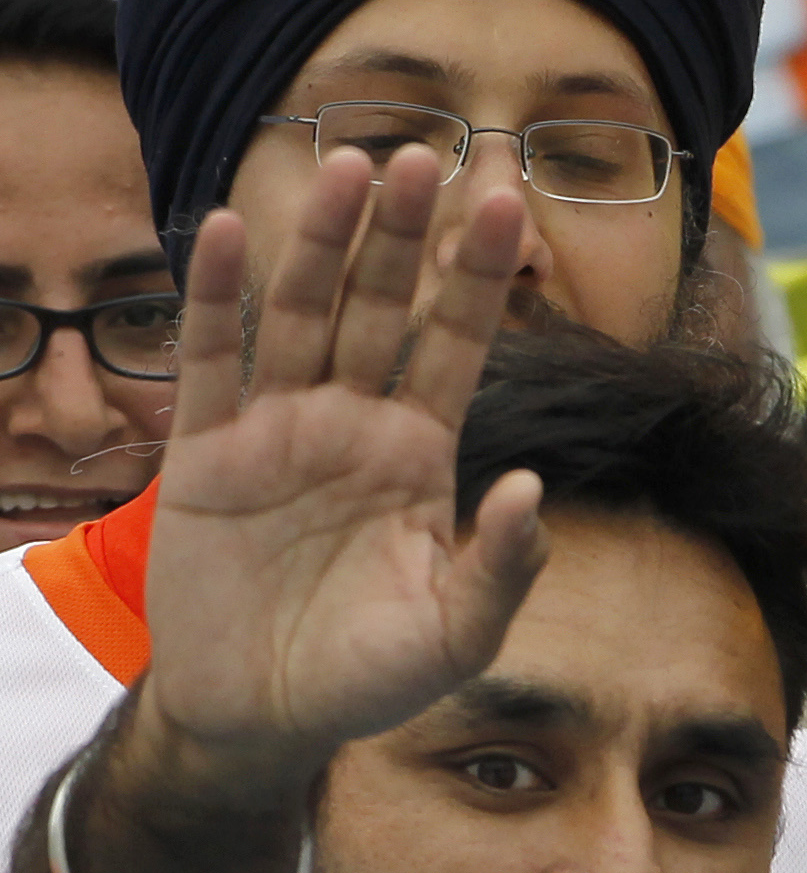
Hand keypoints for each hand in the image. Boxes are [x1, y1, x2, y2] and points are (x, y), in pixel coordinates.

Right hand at [141, 149, 546, 796]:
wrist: (265, 716)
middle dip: (405, 236)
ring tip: (351, 167)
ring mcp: (279, 430)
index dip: (478, 278)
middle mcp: (354, 424)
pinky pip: (213, 363)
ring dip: (324, 243)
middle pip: (381, 309)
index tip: (508, 205)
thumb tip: (532, 490)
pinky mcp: (207, 454)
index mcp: (421, 454)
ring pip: (303, 315)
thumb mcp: (457, 636)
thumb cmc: (372, 677)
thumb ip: (500, 567)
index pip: (457, 345)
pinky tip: (232, 229)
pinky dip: (219, 298)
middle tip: (427, 156)